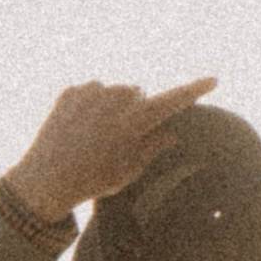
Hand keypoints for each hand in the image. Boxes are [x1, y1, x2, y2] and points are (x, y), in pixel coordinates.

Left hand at [5, 78, 217, 225]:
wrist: (47, 179)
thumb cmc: (95, 180)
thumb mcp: (130, 170)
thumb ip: (153, 146)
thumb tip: (170, 132)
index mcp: (137, 119)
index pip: (173, 100)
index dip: (194, 91)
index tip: (213, 80)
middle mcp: (117, 97)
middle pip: (138, 95)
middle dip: (135, 110)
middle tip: (119, 140)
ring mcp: (92, 91)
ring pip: (113, 94)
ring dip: (111, 107)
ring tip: (95, 137)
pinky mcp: (72, 91)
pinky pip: (90, 94)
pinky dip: (89, 107)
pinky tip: (78, 130)